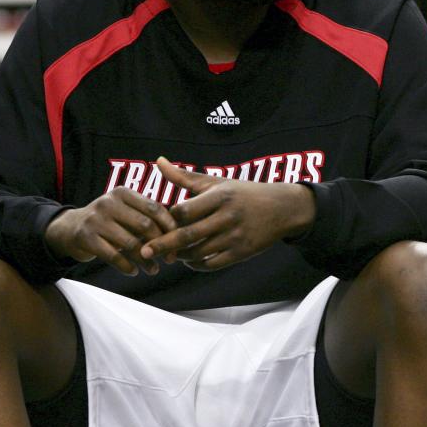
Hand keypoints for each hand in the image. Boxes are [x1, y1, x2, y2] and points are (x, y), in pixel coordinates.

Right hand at [44, 187, 177, 275]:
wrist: (69, 229)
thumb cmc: (108, 222)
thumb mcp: (124, 211)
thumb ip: (146, 217)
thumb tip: (178, 232)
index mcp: (123, 193)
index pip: (154, 208)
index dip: (169, 226)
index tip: (177, 242)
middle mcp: (109, 202)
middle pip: (144, 225)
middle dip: (160, 245)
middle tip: (168, 259)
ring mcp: (96, 220)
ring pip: (130, 243)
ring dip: (145, 260)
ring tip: (153, 270)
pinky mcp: (86, 238)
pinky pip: (113, 255)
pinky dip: (126, 266)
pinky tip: (134, 272)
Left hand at [140, 157, 315, 271]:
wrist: (282, 209)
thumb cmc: (243, 193)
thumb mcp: (216, 182)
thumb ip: (184, 177)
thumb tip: (159, 161)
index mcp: (220, 196)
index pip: (185, 210)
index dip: (169, 217)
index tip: (156, 221)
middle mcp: (227, 217)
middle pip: (188, 234)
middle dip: (164, 244)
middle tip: (144, 250)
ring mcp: (235, 237)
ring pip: (198, 252)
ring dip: (179, 256)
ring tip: (166, 255)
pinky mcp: (241, 253)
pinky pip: (212, 264)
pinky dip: (196, 265)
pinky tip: (188, 261)